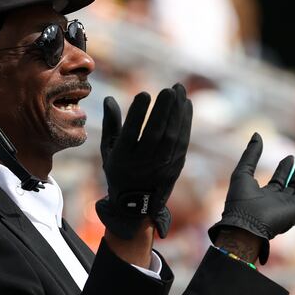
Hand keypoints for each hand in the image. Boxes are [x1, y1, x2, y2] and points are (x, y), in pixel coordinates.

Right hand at [95, 83, 191, 238]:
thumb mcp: (108, 150)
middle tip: (168, 89)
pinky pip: (183, 141)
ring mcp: (162, 166)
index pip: (130, 134)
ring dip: (177, 112)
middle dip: (162, 110)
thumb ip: (110, 124)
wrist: (136, 205)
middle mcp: (143, 163)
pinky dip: (186, 121)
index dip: (137, 114)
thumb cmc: (119, 170)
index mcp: (122, 159)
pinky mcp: (176, 166)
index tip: (144, 94)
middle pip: (155, 134)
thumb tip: (109, 98)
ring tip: (179, 89)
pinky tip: (187, 104)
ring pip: (172, 137)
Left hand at [209, 134, 294, 263]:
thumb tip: (257, 134)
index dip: (285, 168)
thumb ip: (251, 154)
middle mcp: (279, 203)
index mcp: (265, 197)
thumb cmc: (240, 201)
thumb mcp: (243, 172)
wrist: (244, 223)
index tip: (290, 156)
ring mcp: (291, 207)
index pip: (279, 182)